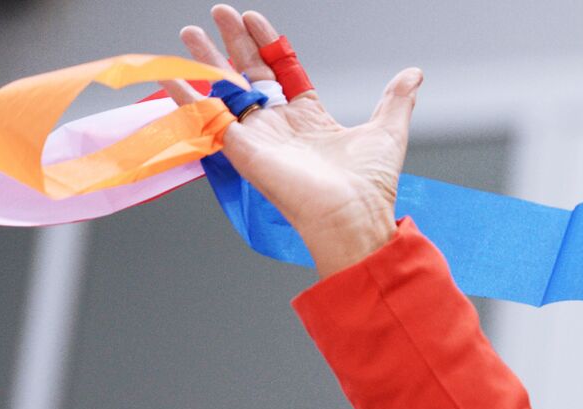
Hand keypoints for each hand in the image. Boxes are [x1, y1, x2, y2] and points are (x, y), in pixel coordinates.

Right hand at [165, 6, 421, 275]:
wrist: (354, 215)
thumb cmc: (370, 184)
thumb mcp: (387, 130)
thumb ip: (396, 99)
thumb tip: (414, 75)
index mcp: (308, 118)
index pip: (281, 71)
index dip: (269, 44)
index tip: (257, 19)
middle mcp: (279, 127)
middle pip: (249, 74)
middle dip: (233, 43)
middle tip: (218, 13)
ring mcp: (258, 137)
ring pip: (224, 92)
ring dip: (204, 62)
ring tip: (188, 34)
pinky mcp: (241, 150)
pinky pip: (206, 119)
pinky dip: (185, 97)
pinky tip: (167, 75)